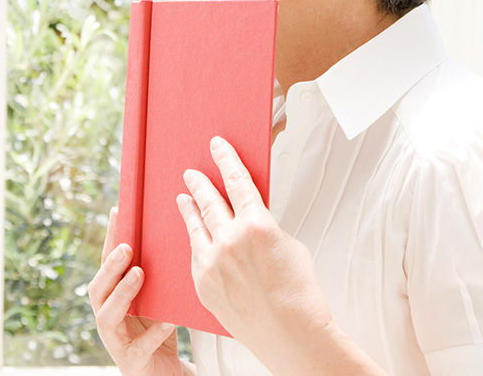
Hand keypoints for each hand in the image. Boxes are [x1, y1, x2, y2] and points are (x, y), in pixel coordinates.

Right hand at [87, 208, 191, 375]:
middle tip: (126, 248)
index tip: (116, 212)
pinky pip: (140, 347)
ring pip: (107, 316)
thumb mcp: (156, 299)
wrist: (166, 375)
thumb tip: (172, 233)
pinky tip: (167, 321)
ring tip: (138, 274)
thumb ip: (156, 276)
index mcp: (111, 298)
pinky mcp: (131, 362)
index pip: (105, 264)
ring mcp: (115, 341)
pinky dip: (153, 332)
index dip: (108, 239)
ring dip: (121, 294)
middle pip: (98, 289)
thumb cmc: (159, 331)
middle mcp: (107, 317)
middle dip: (110, 267)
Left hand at [177, 136, 382, 373]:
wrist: (293, 336)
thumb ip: (263, 226)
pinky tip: (193, 238)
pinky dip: (196, 243)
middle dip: (200, 183)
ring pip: (195, 227)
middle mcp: (229, 240)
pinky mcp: (203, 285)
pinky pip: (195, 256)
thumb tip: (247, 219)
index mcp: (256, 224)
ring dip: (188, 209)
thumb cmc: (300, 293)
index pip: (236, 180)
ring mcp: (213, 264)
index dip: (225, 159)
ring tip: (182, 197)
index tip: (216, 145)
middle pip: (209, 200)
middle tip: (191, 172)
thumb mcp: (288, 245)